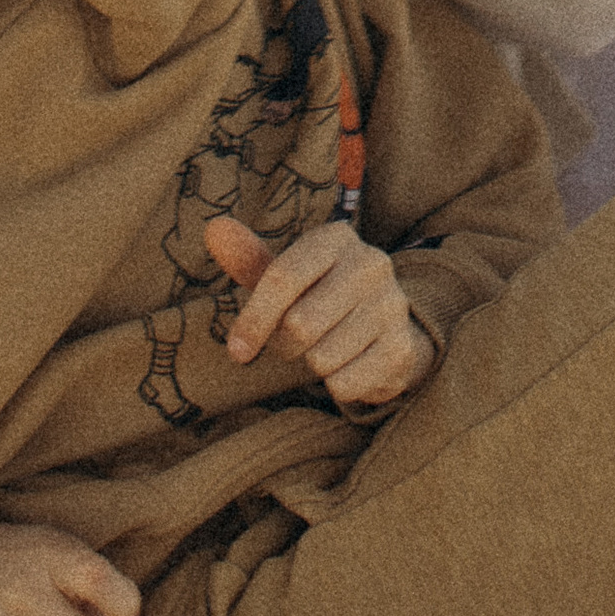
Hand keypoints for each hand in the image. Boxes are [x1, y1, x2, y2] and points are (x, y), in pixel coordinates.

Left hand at [205, 212, 430, 409]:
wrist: (386, 326)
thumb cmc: (320, 296)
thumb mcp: (287, 275)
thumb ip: (250, 259)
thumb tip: (213, 230)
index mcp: (336, 239)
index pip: (282, 277)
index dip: (253, 319)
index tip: (238, 350)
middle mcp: (370, 264)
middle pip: (299, 325)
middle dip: (284, 345)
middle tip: (292, 343)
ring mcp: (391, 305)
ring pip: (321, 358)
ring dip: (311, 365)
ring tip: (323, 349)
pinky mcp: (401, 347)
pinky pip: (345, 383)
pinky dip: (335, 385)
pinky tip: (347, 365)